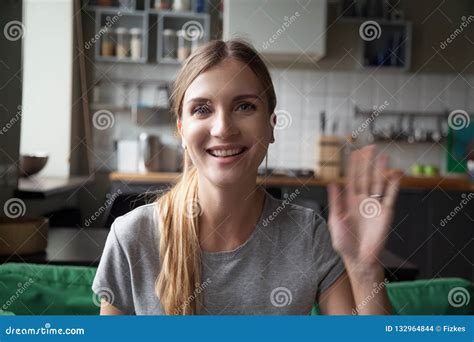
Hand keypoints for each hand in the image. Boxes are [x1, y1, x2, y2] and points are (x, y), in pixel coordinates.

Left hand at [327, 145, 402, 266]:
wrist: (360, 259)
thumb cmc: (344, 242)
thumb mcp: (335, 221)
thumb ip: (335, 201)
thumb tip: (331, 183)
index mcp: (348, 201)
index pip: (351, 179)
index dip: (353, 166)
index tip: (354, 152)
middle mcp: (362, 200)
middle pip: (366, 177)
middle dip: (368, 162)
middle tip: (370, 148)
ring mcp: (375, 205)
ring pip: (379, 183)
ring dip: (381, 170)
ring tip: (384, 156)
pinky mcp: (386, 213)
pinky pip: (391, 196)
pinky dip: (394, 185)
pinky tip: (396, 174)